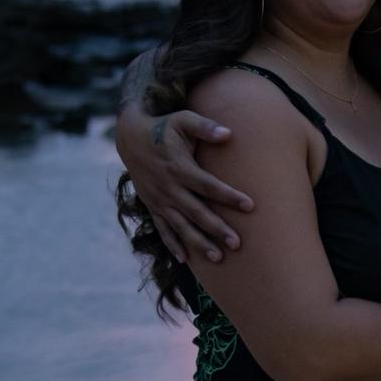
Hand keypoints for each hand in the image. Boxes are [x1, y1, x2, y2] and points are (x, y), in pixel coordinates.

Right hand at [115, 105, 252, 263]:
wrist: (130, 137)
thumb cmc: (164, 127)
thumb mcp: (183, 120)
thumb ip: (205, 127)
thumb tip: (228, 133)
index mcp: (179, 168)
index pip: (208, 185)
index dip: (229, 196)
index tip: (250, 205)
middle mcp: (168, 187)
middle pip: (196, 212)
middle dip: (216, 228)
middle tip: (237, 243)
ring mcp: (159, 200)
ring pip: (181, 226)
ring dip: (198, 243)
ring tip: (218, 258)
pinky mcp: (152, 206)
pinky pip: (163, 229)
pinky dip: (173, 244)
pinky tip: (185, 260)